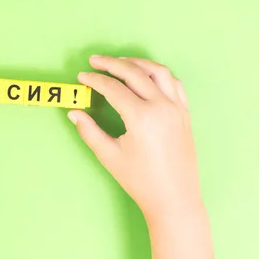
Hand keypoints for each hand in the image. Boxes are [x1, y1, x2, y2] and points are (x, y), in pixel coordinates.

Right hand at [69, 56, 202, 223]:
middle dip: (112, 64)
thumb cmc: (140, 180)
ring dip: (137, 63)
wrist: (174, 198)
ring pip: (157, 71)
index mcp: (142, 117)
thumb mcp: (109, 156)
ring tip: (119, 63)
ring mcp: (177, 108)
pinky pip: (174, 83)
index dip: (94, 80)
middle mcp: (161, 106)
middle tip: (95, 60)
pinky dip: (158, 73)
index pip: (113, 88)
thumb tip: (74, 112)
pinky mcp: (185, 113)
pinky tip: (145, 75)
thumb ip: (89, 131)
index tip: (82, 77)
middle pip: (134, 72)